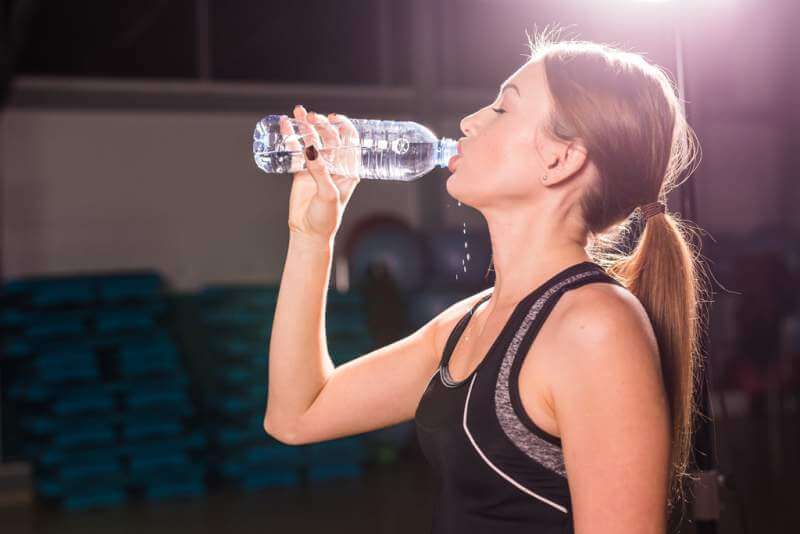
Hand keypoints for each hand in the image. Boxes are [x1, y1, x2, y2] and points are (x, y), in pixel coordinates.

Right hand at [284, 105, 360, 243]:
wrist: (308, 232)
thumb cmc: (325, 218)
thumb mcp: (328, 195)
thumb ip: (321, 172)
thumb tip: (312, 149)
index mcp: (349, 170)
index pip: (351, 141)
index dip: (344, 126)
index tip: (334, 118)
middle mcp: (335, 165)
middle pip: (330, 136)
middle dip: (321, 124)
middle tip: (311, 117)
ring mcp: (317, 166)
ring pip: (313, 140)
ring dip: (306, 125)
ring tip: (298, 113)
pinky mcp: (301, 170)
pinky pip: (296, 150)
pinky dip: (291, 136)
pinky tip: (285, 124)